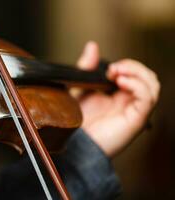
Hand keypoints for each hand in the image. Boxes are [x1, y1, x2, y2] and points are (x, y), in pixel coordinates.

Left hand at [76, 41, 159, 157]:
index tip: (109, 68)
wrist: (74, 142)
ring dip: (137, 73)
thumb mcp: (79, 87)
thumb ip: (87, 68)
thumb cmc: (75, 119)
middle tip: (113, 69)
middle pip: (148, 77)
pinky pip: (147, 98)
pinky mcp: (135, 119)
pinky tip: (121, 82)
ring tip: (117, 74)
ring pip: (152, 85)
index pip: (136, 74)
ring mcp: (134, 110)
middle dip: (133, 66)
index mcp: (118, 95)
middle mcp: (129, 102)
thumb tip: (93, 45)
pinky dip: (138, 85)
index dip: (127, 65)